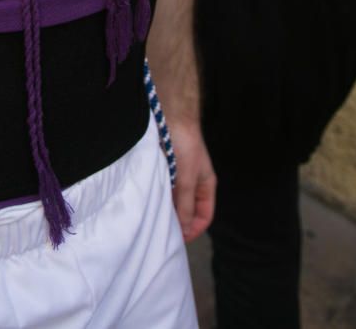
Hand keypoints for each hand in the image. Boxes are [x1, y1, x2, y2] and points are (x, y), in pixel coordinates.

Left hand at [166, 116, 215, 241]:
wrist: (172, 117)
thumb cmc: (185, 145)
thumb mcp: (186, 178)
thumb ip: (186, 204)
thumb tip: (185, 229)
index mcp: (206, 185)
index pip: (204, 216)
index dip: (194, 230)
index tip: (178, 239)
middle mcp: (193, 183)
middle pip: (188, 211)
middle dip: (179, 222)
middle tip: (162, 232)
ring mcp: (179, 177)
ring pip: (174, 201)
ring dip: (167, 210)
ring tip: (154, 220)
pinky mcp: (165, 171)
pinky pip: (163, 191)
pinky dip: (158, 198)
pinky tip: (149, 203)